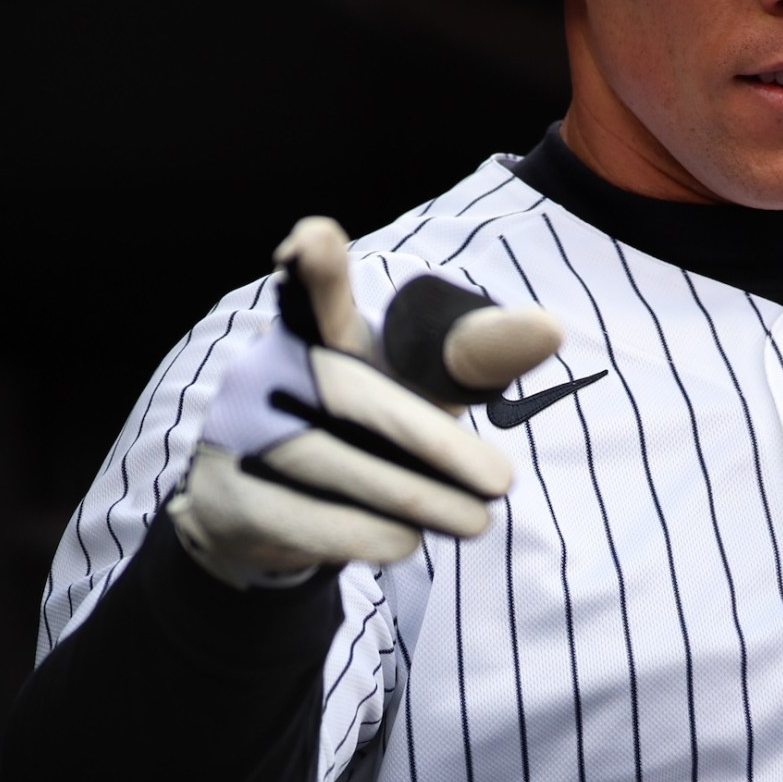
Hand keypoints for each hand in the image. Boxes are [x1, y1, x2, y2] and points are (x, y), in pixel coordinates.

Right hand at [167, 217, 564, 587]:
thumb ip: (476, 353)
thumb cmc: (368, 431)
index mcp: (317, 332)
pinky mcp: (232, 496)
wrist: (266, 513)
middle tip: (502, 481)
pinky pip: (312, 521)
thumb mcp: (419, 387)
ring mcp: (240, 431)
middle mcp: (269, 371)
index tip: (311, 240)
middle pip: (353, 395)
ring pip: (338, 465)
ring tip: (474, 521)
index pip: (317, 290)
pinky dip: (371, 535)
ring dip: (419, 500)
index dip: (313, 264)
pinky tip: (404, 541)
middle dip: (431, 441)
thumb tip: (549, 327)